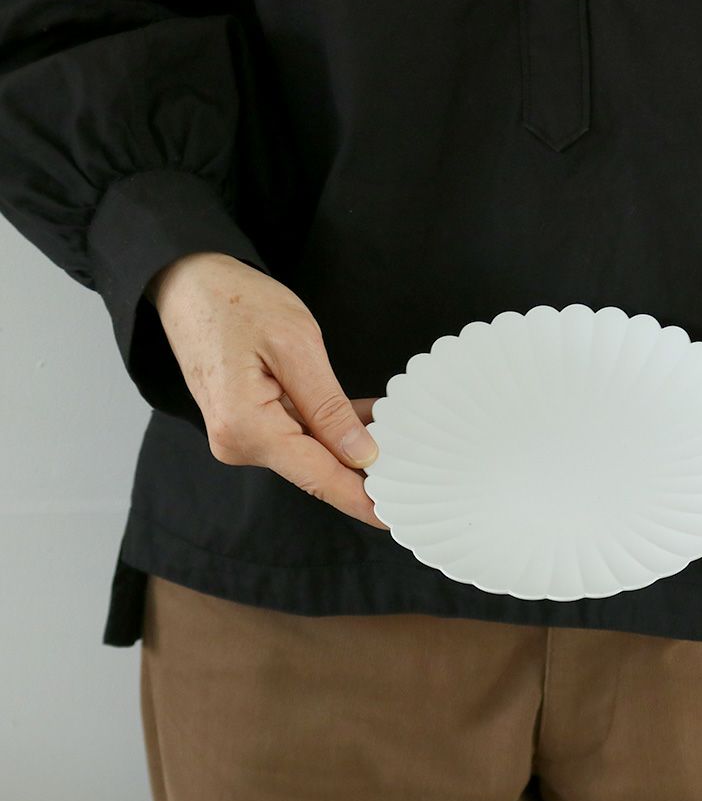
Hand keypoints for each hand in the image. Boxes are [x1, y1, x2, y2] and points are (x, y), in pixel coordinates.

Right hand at [147, 251, 387, 527]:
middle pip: (316, 468)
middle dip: (363, 468)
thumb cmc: (235, 302)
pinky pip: (297, 435)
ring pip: (310, 452)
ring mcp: (239, 436)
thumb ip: (328, 406)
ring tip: (398, 431)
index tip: (395, 517)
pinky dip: (330, 428)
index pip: (318, 476)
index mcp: (247, 428)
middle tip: (414, 465)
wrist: (187, 282)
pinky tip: (367, 416)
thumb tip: (361, 454)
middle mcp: (238, 443)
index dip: (361, 498)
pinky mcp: (245, 423)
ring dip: (350, 443)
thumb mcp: (296, 346)